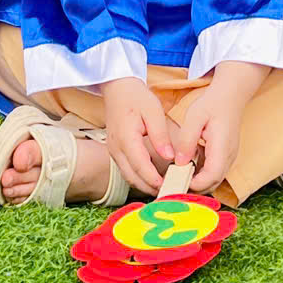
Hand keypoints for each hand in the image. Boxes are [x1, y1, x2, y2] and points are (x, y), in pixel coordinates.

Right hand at [102, 77, 176, 196]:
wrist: (117, 89)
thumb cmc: (136, 97)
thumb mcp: (153, 111)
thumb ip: (160, 135)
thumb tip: (168, 157)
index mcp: (126, 138)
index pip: (140, 165)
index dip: (153, 179)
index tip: (168, 186)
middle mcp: (116, 148)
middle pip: (132, 176)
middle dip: (150, 187)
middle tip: (169, 193)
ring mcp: (113, 151)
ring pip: (128, 176)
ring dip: (144, 185)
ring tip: (163, 189)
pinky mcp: (114, 151)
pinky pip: (126, 170)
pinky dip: (138, 178)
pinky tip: (152, 179)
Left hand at [169, 63, 263, 196]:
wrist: (231, 96)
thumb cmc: (213, 104)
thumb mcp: (195, 117)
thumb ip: (187, 140)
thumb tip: (179, 162)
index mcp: (222, 147)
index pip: (212, 175)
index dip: (196, 184)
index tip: (177, 182)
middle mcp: (229, 156)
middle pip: (213, 183)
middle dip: (194, 188)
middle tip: (172, 185)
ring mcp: (229, 157)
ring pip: (214, 180)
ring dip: (197, 183)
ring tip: (176, 178)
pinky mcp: (225, 156)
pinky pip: (214, 172)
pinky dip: (200, 175)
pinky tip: (186, 168)